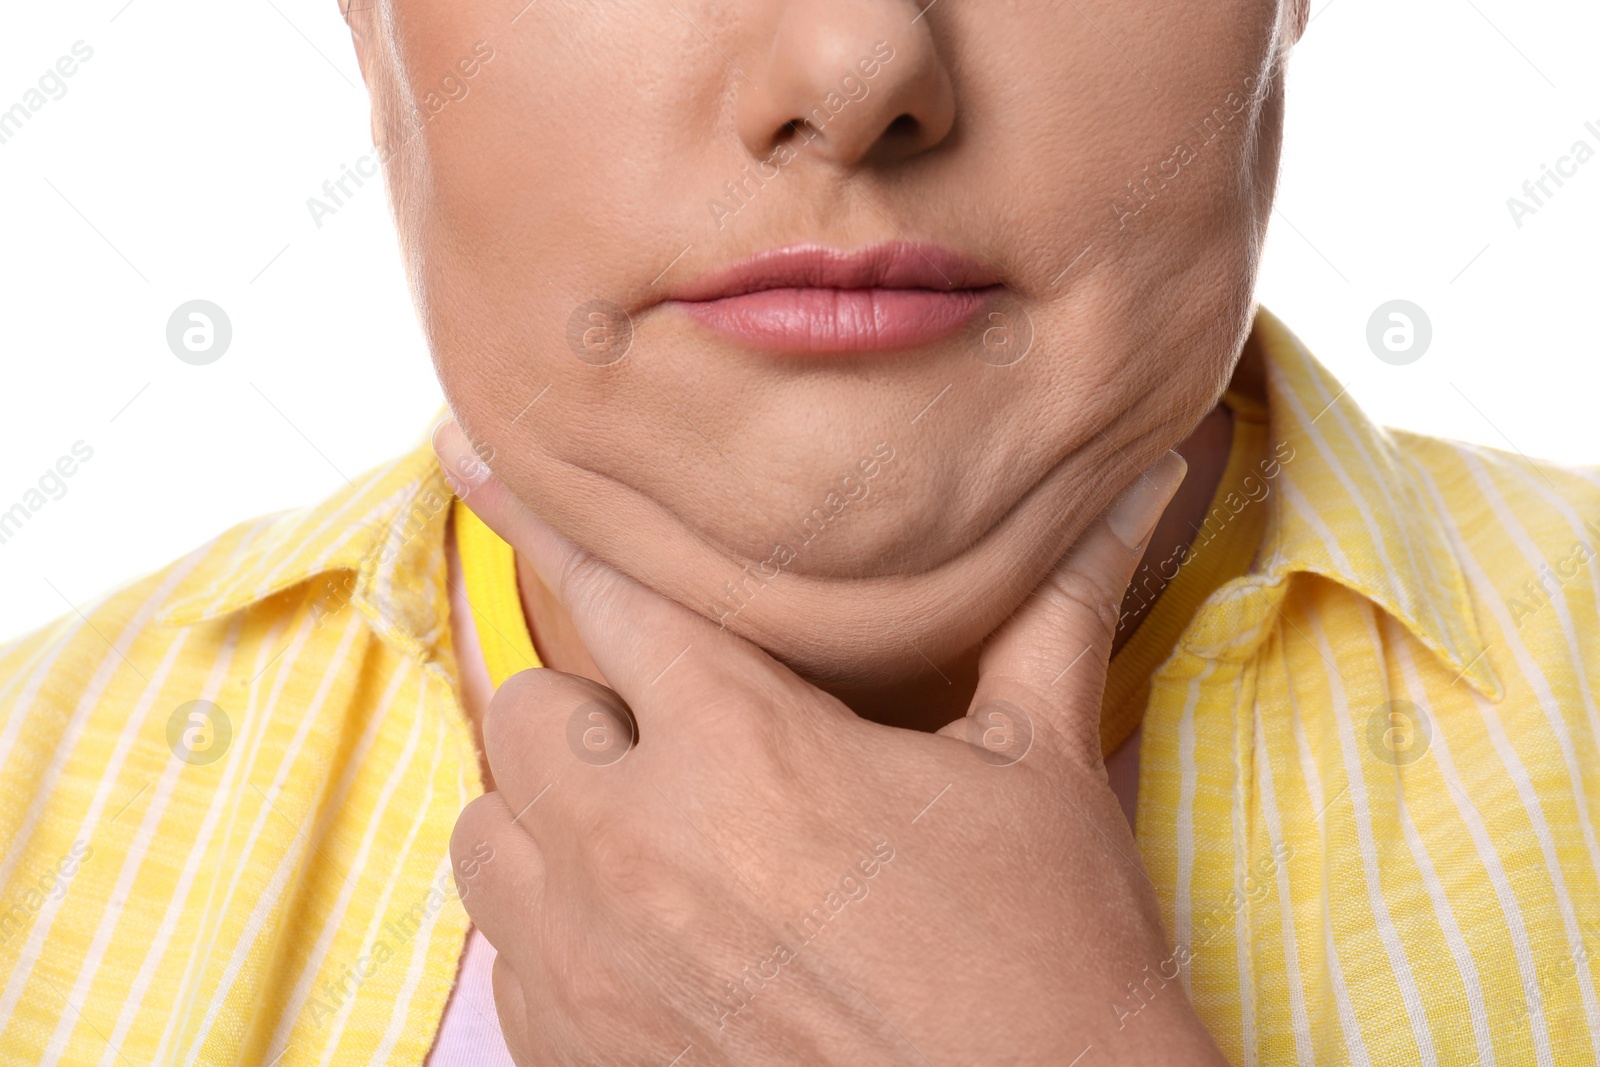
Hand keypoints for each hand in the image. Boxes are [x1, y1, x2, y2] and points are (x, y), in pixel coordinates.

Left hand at [436, 422, 1222, 1065]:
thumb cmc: (1049, 961)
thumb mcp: (1045, 768)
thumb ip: (1053, 607)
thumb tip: (1136, 481)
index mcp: (746, 748)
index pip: (610, 589)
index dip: (546, 514)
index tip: (473, 455)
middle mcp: (640, 850)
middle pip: (524, 711)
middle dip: (589, 710)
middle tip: (676, 740)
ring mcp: (594, 969)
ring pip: (487, 836)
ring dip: (549, 818)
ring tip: (644, 836)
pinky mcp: (578, 1062)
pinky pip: (505, 961)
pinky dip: (553, 931)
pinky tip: (649, 943)